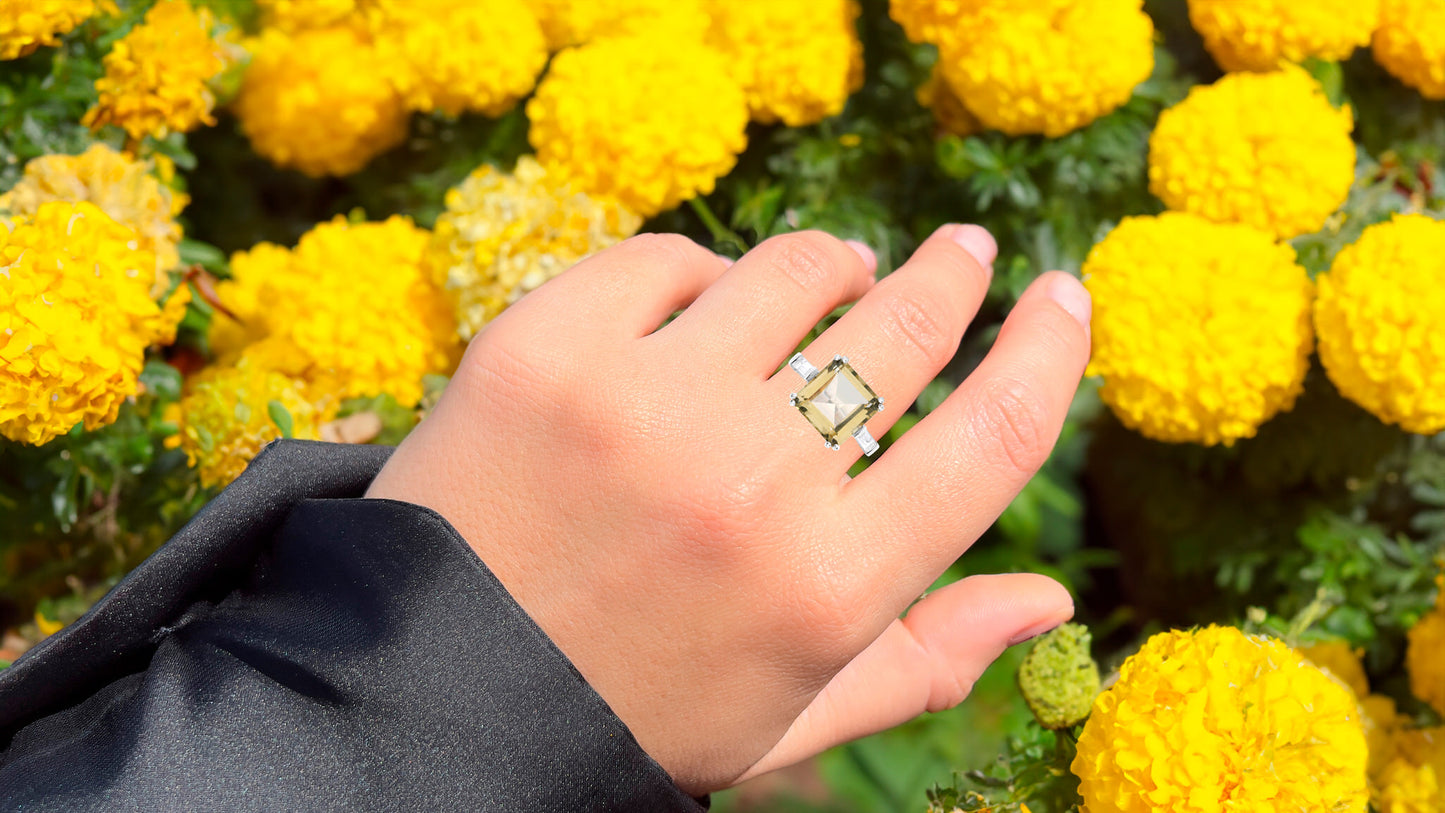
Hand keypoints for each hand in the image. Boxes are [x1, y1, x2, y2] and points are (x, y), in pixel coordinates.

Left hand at [365, 225, 1091, 793]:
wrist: (431, 692)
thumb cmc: (629, 712)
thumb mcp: (790, 717)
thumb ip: (926, 659)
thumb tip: (1050, 601)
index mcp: (827, 587)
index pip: (995, 439)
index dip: (1050, 354)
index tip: (1066, 301)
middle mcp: (750, 485)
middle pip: (905, 330)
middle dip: (953, 276)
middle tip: (963, 252)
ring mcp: (643, 404)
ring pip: (796, 272)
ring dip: (833, 268)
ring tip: (835, 279)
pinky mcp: (543, 347)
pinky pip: (667, 260)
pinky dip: (698, 279)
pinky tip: (699, 309)